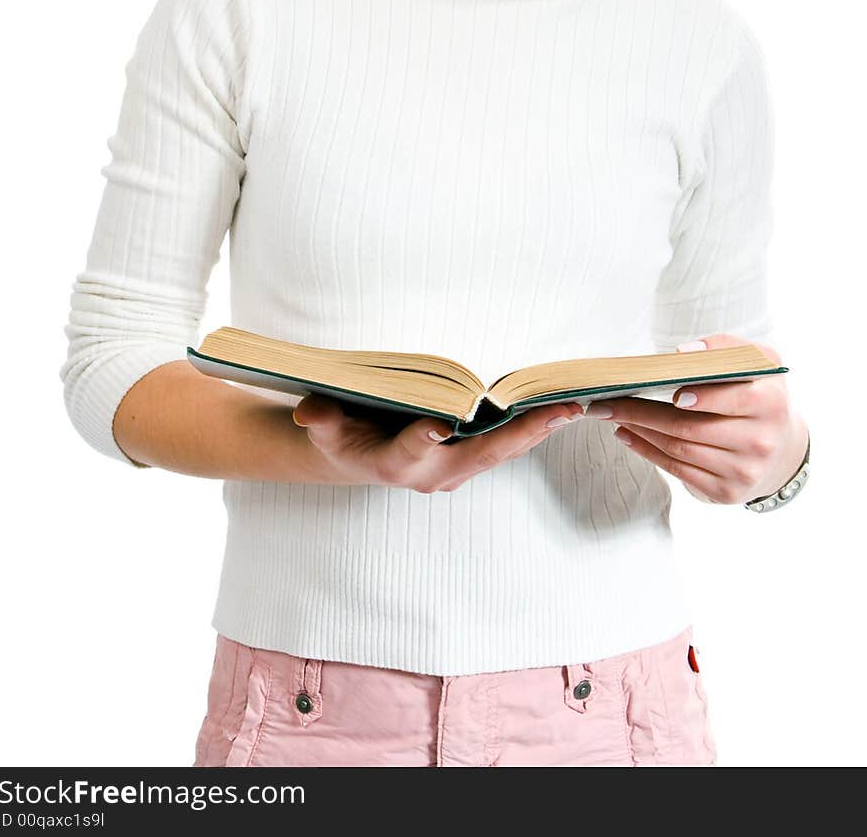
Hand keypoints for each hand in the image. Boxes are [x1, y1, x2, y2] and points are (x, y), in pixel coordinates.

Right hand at [290, 394, 583, 491]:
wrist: (358, 459)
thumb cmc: (342, 435)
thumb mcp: (326, 428)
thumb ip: (321, 419)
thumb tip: (309, 411)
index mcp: (396, 463)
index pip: (412, 448)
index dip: (424, 436)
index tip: (441, 423)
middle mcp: (434, 474)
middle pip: (481, 454)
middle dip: (521, 434)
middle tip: (556, 412)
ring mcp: (456, 470)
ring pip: (503, 452)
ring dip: (538, 432)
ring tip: (572, 408)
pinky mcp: (470, 462)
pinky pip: (507, 447)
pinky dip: (533, 430)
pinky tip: (559, 411)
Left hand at [583, 333, 808, 504]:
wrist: (781, 446)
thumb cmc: (758, 391)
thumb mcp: (757, 361)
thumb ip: (724, 349)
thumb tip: (683, 353)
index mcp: (771, 403)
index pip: (733, 399)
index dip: (703, 397)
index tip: (674, 392)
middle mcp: (761, 442)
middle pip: (693, 428)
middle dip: (644, 413)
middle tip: (608, 401)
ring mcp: (743, 472)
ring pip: (680, 450)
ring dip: (640, 430)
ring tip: (611, 413)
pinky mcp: (726, 492)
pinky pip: (678, 471)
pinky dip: (647, 451)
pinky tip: (626, 434)